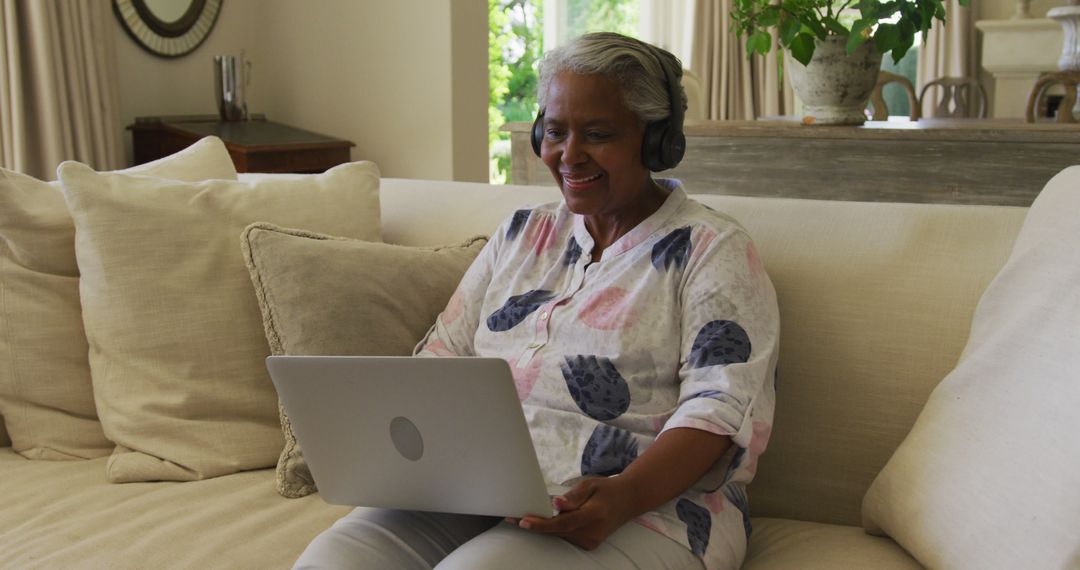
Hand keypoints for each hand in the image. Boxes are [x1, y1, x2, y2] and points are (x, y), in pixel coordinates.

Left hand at [513, 476, 637, 549]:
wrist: (628, 500)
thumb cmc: (606, 489)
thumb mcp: (590, 484)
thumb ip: (573, 496)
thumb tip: (556, 504)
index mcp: (594, 514)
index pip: (564, 522)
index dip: (542, 524)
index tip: (523, 521)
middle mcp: (593, 532)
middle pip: (558, 531)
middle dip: (535, 524)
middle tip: (511, 516)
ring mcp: (592, 541)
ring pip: (560, 535)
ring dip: (542, 527)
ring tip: (525, 516)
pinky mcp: (589, 544)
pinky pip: (566, 537)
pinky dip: (554, 529)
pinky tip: (544, 521)